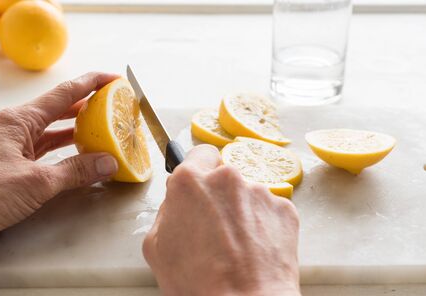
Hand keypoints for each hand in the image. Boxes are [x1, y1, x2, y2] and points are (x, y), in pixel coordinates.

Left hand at [0, 72, 119, 248]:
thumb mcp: (36, 181)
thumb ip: (75, 171)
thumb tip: (107, 163)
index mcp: (18, 121)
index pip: (63, 94)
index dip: (91, 83)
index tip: (112, 79)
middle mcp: (15, 129)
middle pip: (58, 110)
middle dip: (87, 106)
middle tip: (112, 105)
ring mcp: (13, 147)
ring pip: (52, 131)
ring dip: (77, 130)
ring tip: (101, 128)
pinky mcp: (12, 166)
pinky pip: (45, 151)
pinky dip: (64, 151)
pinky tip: (78, 154)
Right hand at [143, 145, 300, 295]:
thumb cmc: (198, 282)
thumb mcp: (157, 246)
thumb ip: (167, 211)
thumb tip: (178, 203)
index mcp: (191, 182)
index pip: (199, 153)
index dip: (199, 168)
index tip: (201, 181)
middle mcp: (228, 179)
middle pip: (224, 177)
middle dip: (219, 195)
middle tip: (214, 227)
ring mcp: (260, 193)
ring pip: (247, 194)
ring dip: (241, 212)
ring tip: (236, 246)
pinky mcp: (284, 210)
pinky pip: (269, 210)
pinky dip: (263, 224)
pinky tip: (254, 249)